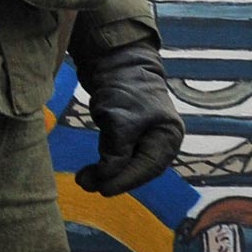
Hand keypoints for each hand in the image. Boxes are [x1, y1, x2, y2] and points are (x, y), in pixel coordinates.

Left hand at [73, 38, 182, 196]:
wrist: (116, 62)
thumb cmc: (126, 88)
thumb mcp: (121, 119)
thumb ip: (117, 149)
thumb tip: (107, 175)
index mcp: (168, 137)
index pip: (148, 167)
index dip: (125, 180)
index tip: (103, 189)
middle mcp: (160, 140)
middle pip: (138, 169)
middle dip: (113, 179)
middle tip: (87, 185)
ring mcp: (145, 137)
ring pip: (126, 164)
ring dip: (106, 173)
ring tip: (83, 180)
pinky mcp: (128, 133)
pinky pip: (118, 155)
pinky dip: (105, 162)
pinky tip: (91, 170)